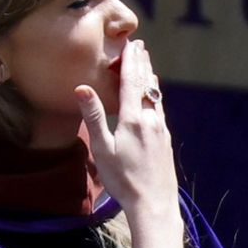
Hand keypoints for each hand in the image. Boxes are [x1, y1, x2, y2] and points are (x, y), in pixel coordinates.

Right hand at [74, 40, 177, 219]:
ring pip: (156, 97)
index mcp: (133, 119)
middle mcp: (150, 120)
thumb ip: (94, 117)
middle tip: (141, 47)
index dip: (131, 61)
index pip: (132, 82)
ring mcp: (161, 131)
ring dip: (151, 79)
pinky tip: (154, 101)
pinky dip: (155, 97)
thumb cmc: (123, 179)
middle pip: (147, 85)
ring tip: (148, 67)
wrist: (154, 204)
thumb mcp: (103, 149)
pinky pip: (159, 111)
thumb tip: (81, 88)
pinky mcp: (166, 142)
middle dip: (142, 64)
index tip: (131, 44)